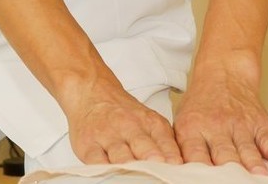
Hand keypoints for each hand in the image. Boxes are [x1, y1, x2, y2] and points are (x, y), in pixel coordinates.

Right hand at [63, 80, 183, 164]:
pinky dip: (103, 168)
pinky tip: (110, 173)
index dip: (172, 157)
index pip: (165, 142)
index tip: (178, 168)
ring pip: (120, 154)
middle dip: (152, 158)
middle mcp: (129, 127)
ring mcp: (107, 136)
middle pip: (143, 147)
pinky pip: (95, 160)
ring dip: (129, 165)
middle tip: (159, 167)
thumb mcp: (150, 121)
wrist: (92, 92)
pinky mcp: (87, 145)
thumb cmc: (124, 113)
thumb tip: (179, 167)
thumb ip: (165, 143)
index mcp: (150, 123)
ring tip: (137, 174)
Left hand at [173, 66, 267, 173]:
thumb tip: (180, 173)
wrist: (223, 73)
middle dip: (227, 172)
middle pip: (223, 155)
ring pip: (246, 149)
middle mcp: (216, 127)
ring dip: (252, 164)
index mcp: (193, 129)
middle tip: (231, 183)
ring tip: (257, 177)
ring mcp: (239, 125)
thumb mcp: (183, 122)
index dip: (200, 171)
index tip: (203, 182)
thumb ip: (184, 149)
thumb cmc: (201, 104)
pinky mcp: (258, 123)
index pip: (195, 155)